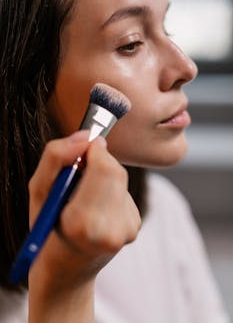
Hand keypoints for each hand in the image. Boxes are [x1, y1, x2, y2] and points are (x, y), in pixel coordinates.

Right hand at [28, 131, 140, 321]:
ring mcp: (128, 230)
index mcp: (85, 224)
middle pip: (116, 171)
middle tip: (77, 173)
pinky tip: (95, 207)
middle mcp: (113, 229)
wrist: (66, 272)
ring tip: (83, 197)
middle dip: (97, 163)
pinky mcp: (135, 226)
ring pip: (120, 179)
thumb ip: (57, 159)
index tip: (79, 150)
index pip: (106, 168)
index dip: (93, 150)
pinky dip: (109, 191)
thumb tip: (85, 136)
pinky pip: (124, 192)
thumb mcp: (39, 193)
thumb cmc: (47, 231)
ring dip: (102, 177)